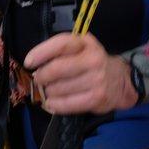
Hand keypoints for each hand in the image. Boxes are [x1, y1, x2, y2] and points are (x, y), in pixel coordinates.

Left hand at [24, 33, 138, 114]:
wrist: (120, 80)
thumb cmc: (92, 62)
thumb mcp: (80, 48)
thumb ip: (60, 51)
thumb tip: (34, 64)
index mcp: (86, 43)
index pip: (61, 44)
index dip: (41, 52)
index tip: (29, 62)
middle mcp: (93, 59)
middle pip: (57, 68)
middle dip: (42, 76)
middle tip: (39, 79)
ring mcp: (96, 79)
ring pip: (59, 88)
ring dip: (48, 92)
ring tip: (50, 90)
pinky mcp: (97, 98)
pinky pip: (67, 104)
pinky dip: (55, 104)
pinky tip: (52, 102)